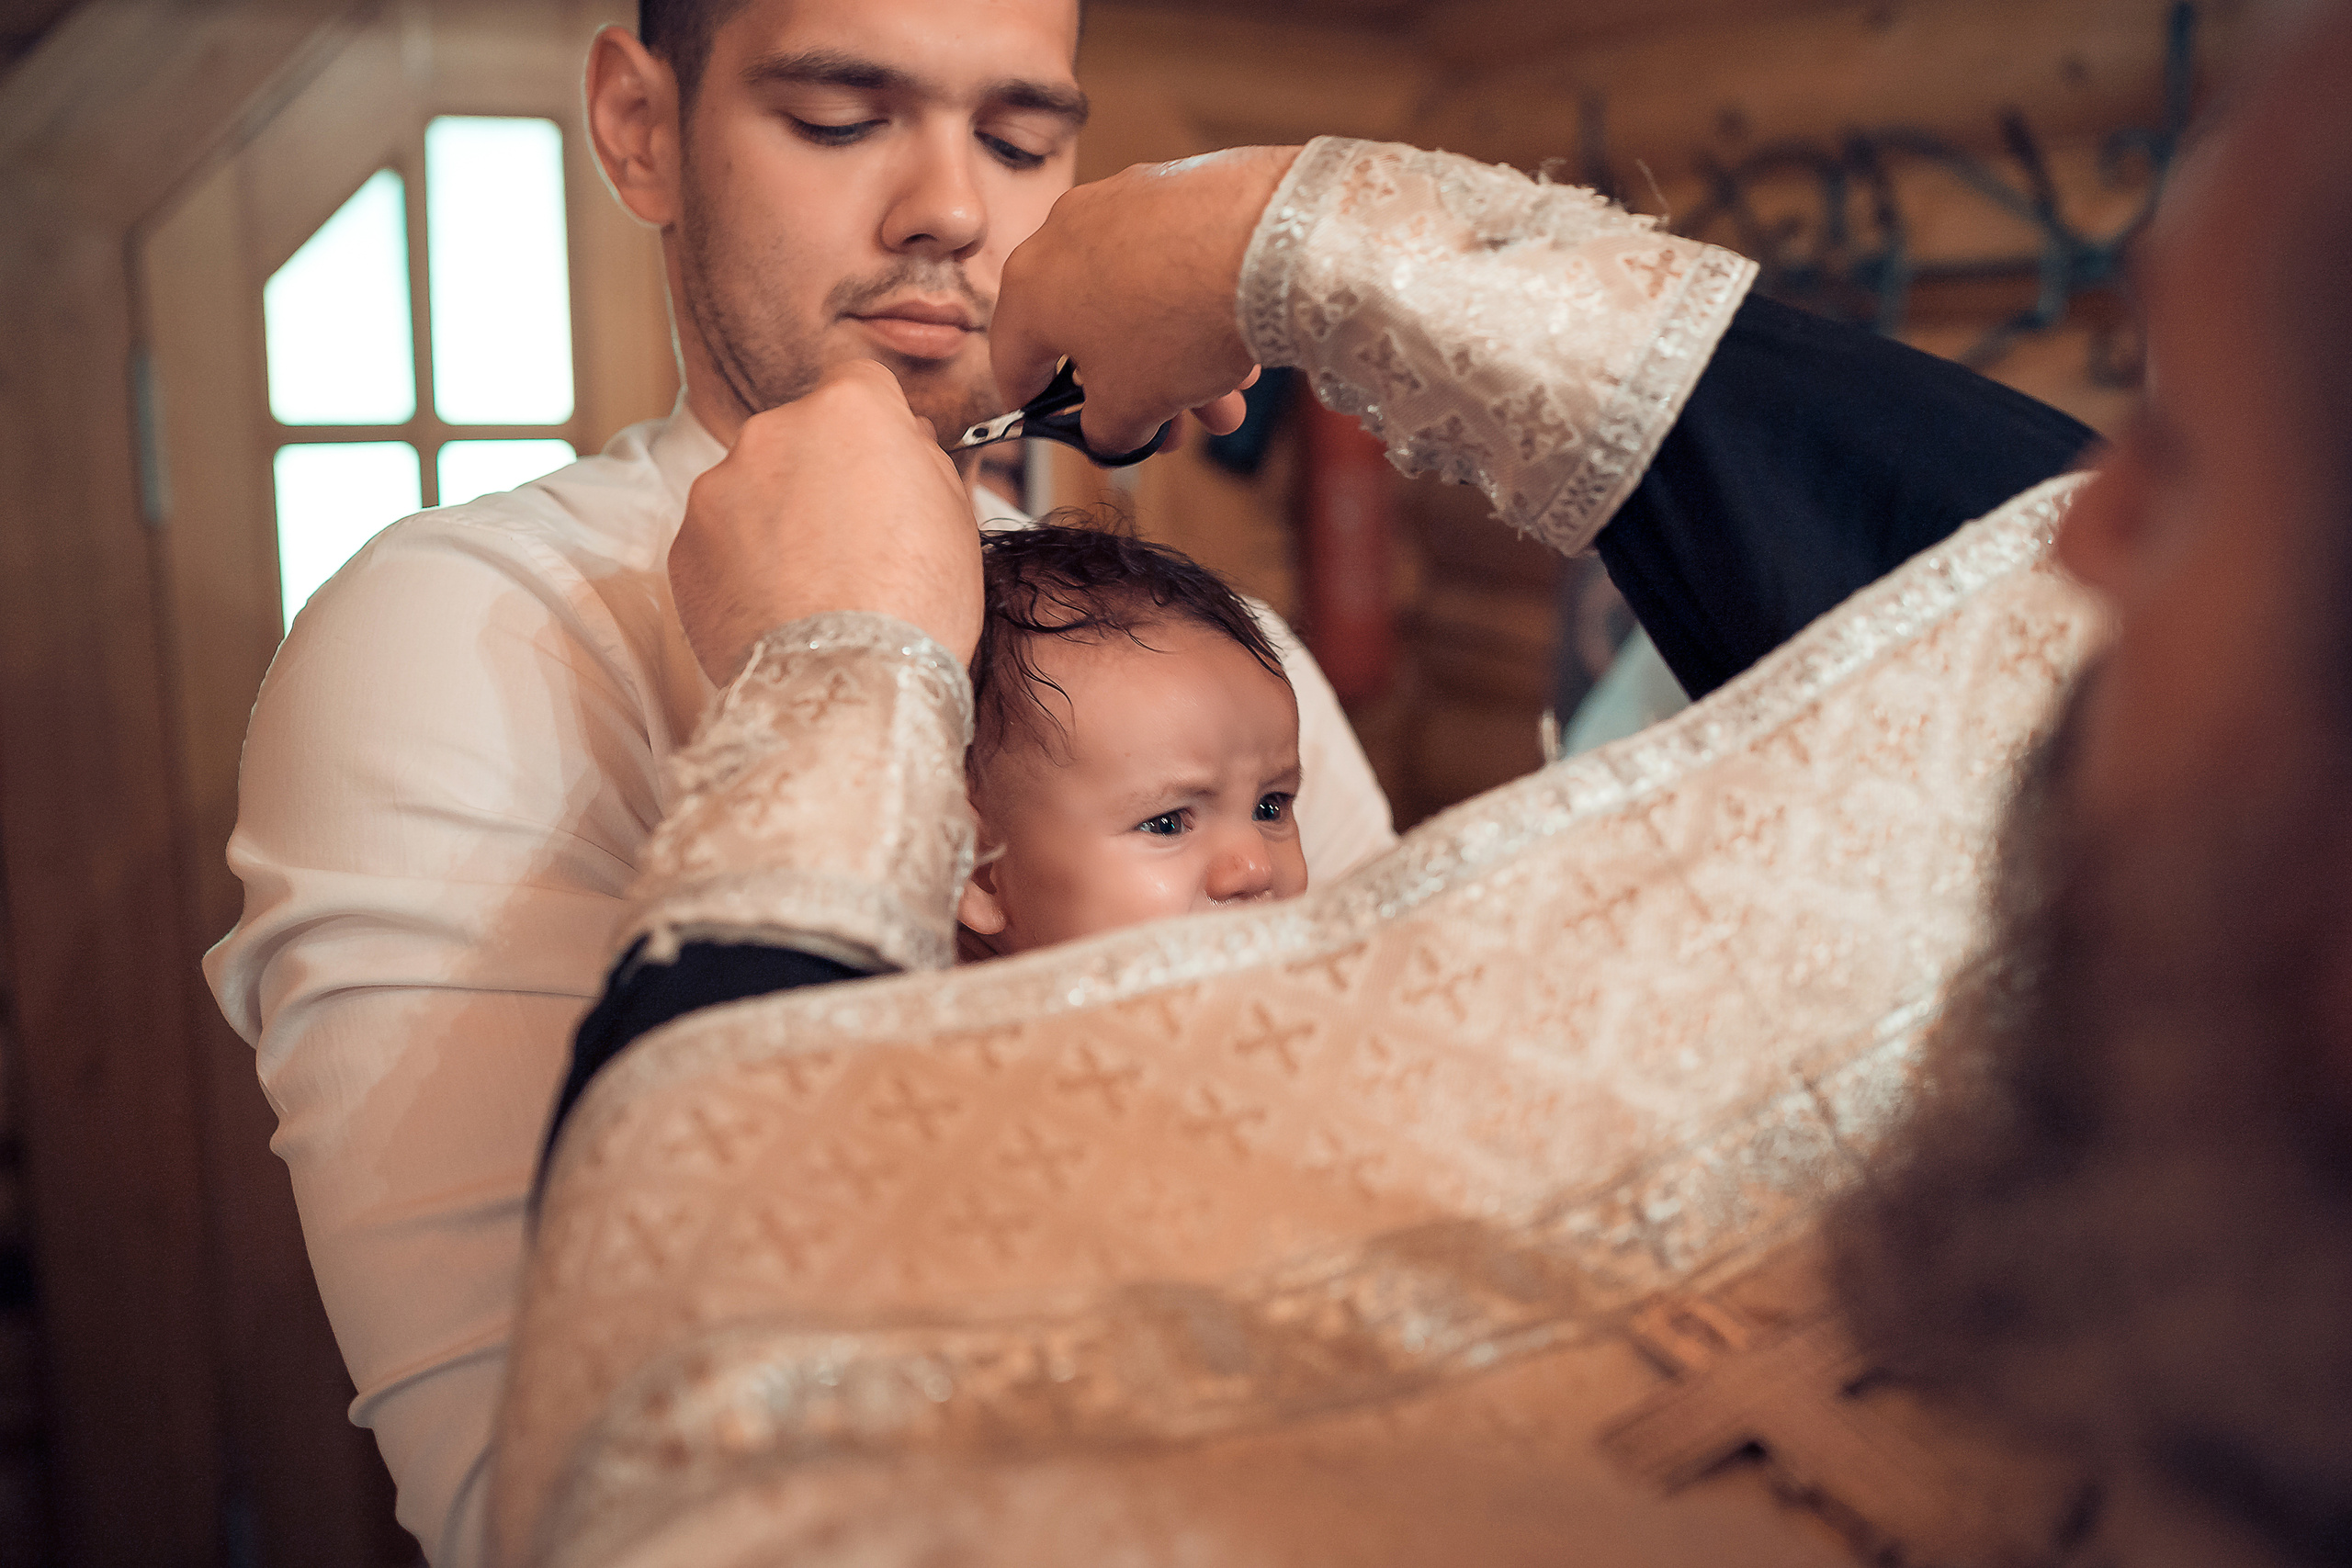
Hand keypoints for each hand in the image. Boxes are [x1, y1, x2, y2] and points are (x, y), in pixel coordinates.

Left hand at [671, 360, 981, 682]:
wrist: (846, 686)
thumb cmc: (917, 605)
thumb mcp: (955, 515)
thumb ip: (919, 458)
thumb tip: (901, 439)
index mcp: (849, 410)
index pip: (859, 382)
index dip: (874, 425)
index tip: (881, 463)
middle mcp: (772, 430)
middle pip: (800, 436)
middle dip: (820, 474)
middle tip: (853, 542)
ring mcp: (718, 487)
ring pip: (754, 488)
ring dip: (777, 521)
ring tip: (813, 586)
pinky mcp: (685, 545)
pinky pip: (719, 541)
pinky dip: (742, 566)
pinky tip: (779, 608)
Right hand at [992, 145, 1301, 454]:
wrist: (1265, 241)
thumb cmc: (1177, 323)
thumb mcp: (1130, 407)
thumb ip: (1106, 431)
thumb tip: (1111, 434)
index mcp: (1028, 289)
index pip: (1013, 364)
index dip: (1036, 410)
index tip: (1059, 428)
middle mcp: (1062, 234)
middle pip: (1090, 334)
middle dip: (1136, 394)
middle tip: (1171, 432)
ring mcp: (1119, 203)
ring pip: (1139, 302)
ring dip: (1179, 362)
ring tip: (1226, 404)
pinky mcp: (1174, 185)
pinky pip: (1172, 262)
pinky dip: (1196, 309)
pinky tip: (1240, 348)